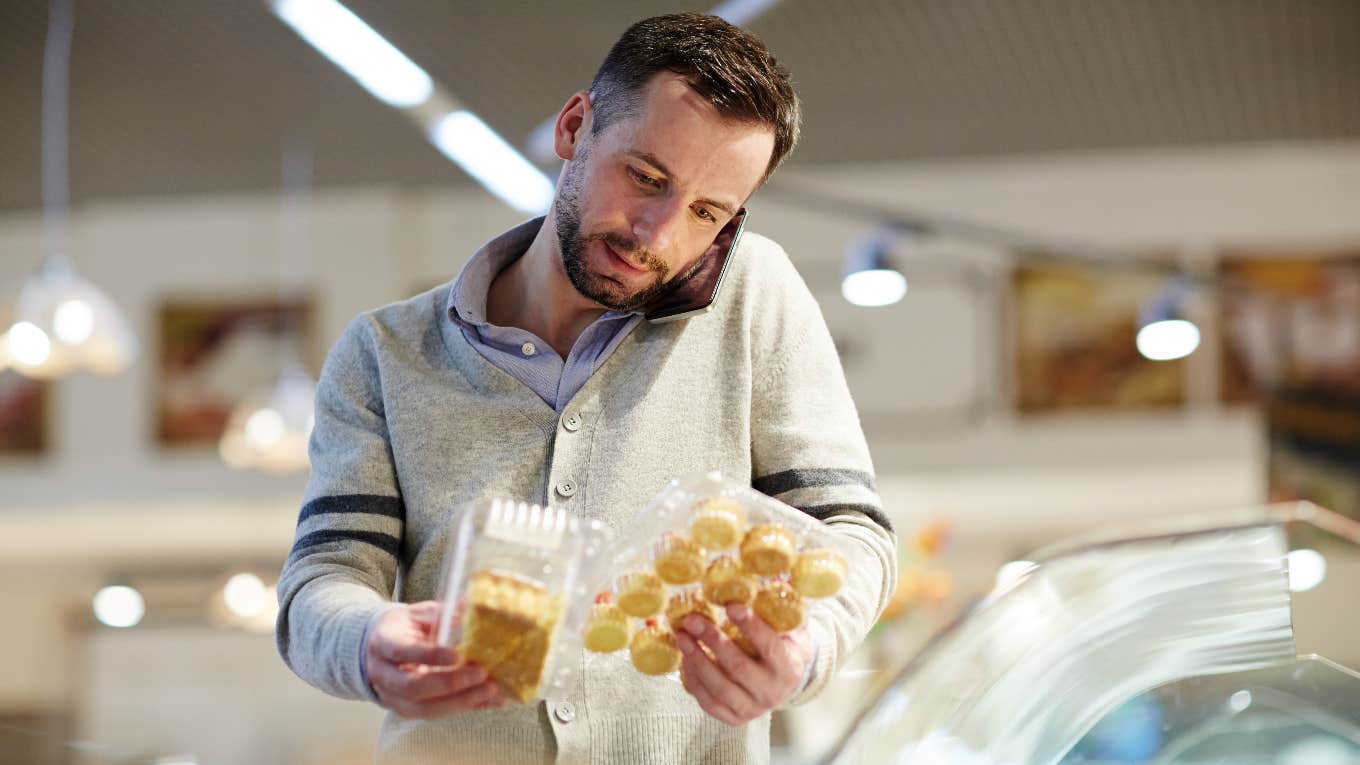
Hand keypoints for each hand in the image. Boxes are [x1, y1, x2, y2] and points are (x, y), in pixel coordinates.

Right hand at [365, 600, 504, 718]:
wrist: (381, 650)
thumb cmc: (404, 628)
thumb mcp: (418, 614)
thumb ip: (441, 614)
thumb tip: (470, 606)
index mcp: (383, 644)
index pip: (403, 652)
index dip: (430, 656)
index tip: (458, 655)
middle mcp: (383, 675)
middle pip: (413, 687)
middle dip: (449, 683)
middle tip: (481, 672)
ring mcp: (393, 698)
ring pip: (425, 708)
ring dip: (461, 701)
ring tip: (490, 689)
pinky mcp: (408, 711)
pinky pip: (438, 714)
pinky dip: (465, 708)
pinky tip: (490, 700)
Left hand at [675, 602, 813, 726]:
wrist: (785, 679)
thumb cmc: (783, 643)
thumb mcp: (789, 623)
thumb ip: (779, 603)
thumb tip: (773, 571)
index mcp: (789, 667)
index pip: (770, 646)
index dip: (750, 626)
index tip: (731, 605)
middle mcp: (772, 692)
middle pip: (738, 666)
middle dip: (712, 640)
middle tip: (691, 619)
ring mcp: (753, 708)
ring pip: (720, 687)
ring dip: (697, 660)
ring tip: (682, 637)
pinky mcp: (735, 718)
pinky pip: (710, 703)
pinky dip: (694, 682)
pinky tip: (685, 661)